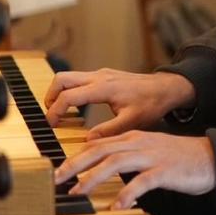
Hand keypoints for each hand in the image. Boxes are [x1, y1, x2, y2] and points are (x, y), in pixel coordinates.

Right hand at [44, 68, 195, 136]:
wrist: (165, 88)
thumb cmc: (151, 103)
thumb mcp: (132, 122)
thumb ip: (109, 131)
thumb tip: (87, 140)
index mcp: (104, 88)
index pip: (69, 96)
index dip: (55, 110)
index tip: (50, 124)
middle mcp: (99, 77)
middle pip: (62, 79)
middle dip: (50, 97)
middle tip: (51, 117)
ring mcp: (100, 74)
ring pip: (68, 77)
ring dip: (58, 93)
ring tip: (59, 114)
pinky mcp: (103, 75)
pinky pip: (78, 80)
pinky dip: (70, 91)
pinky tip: (74, 108)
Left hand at [54, 130, 215, 208]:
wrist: (211, 157)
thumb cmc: (178, 158)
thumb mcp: (148, 153)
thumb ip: (127, 158)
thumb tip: (103, 170)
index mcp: (132, 138)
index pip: (97, 144)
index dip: (75, 156)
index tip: (58, 170)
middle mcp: (138, 143)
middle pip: (99, 150)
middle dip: (75, 164)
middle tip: (57, 179)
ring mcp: (151, 156)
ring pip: (115, 163)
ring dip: (93, 177)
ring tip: (78, 192)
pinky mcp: (164, 170)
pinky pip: (141, 182)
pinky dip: (126, 194)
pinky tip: (116, 207)